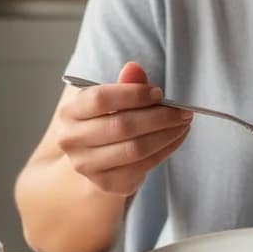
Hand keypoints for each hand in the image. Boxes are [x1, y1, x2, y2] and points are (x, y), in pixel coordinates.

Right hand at [53, 62, 190, 195]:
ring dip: (166, 135)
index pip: (100, 99)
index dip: (133, 94)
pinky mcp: (107, 184)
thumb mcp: (110, 101)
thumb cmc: (104, 122)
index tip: (159, 93)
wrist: (93, 160)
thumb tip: (134, 68)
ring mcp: (87, 166)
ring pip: (135, 149)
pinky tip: (176, 138)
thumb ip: (124, 85)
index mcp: (69, 113)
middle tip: (183, 111)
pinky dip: (165, 150)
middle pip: (121, 126)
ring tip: (183, 123)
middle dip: (158, 117)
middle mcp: (72, 141)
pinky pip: (143, 166)